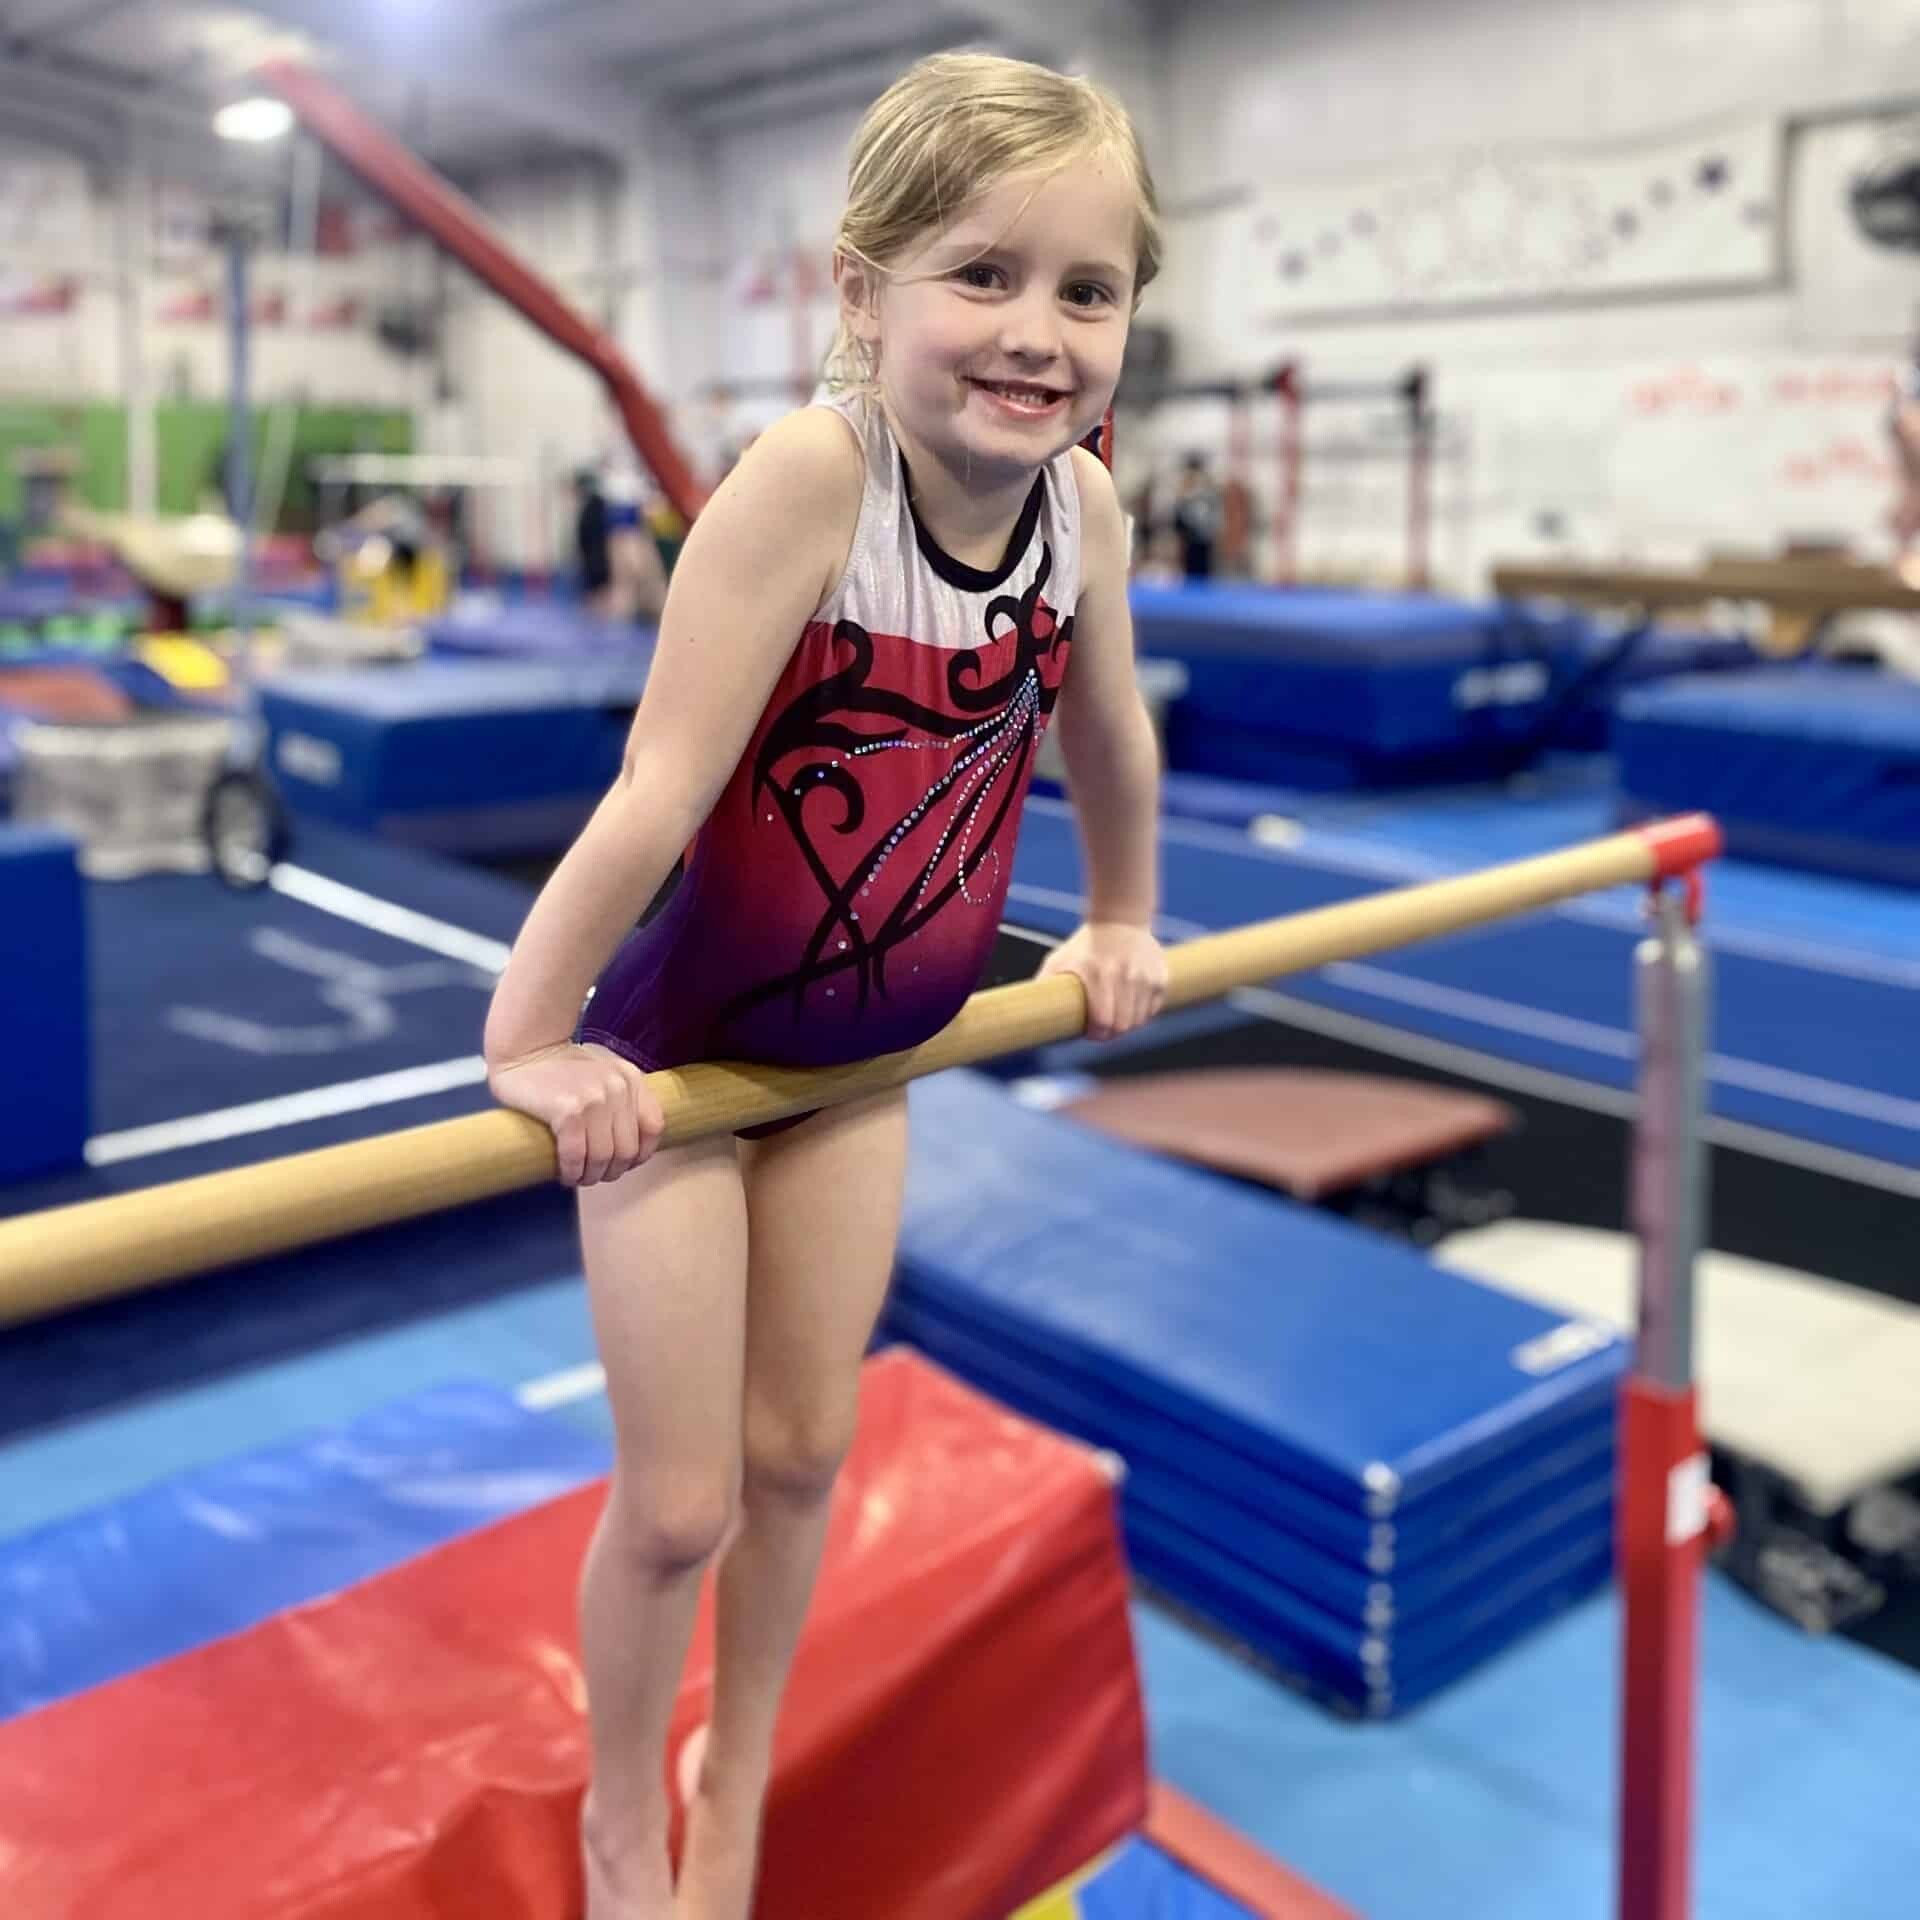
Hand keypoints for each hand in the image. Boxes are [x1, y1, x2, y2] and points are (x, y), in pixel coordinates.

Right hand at [487, 1041, 665, 1186]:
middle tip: (595, 1175)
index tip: (623, 1163)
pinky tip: (566, 1174)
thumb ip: (624, 1097)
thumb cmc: (562, 1066)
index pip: (654, 1127)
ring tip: (579, 1177)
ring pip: (602, 1157)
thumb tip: (633, 1144)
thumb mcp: (605, 1071)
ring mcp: (594, 1099)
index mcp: (631, 1078)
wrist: (525, 1049)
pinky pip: (575, 1156)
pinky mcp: (567, 1111)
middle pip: (627, 1149)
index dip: (641, 1153)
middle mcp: (618, 1087)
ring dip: (590, 1176)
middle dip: (612, 1170)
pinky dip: (571, 1172)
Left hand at [1037, 920, 1167, 1041]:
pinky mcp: (1160, 978)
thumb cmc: (1084, 946)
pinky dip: (1143, 1012)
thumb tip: (1021, 1014)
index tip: (1091, 1033)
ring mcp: (1145, 976)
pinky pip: (1153, 1010)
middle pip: (1123, 1026)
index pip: (1103, 1022)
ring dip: (1128, 1023)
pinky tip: (1131, 1001)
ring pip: (1139, 1021)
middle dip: (1112, 1033)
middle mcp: (1124, 975)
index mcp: (1097, 974)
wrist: (1120, 920)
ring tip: (1116, 1013)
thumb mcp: (1059, 960)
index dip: (1096, 1034)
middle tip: (1104, 1029)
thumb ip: (1044, 986)